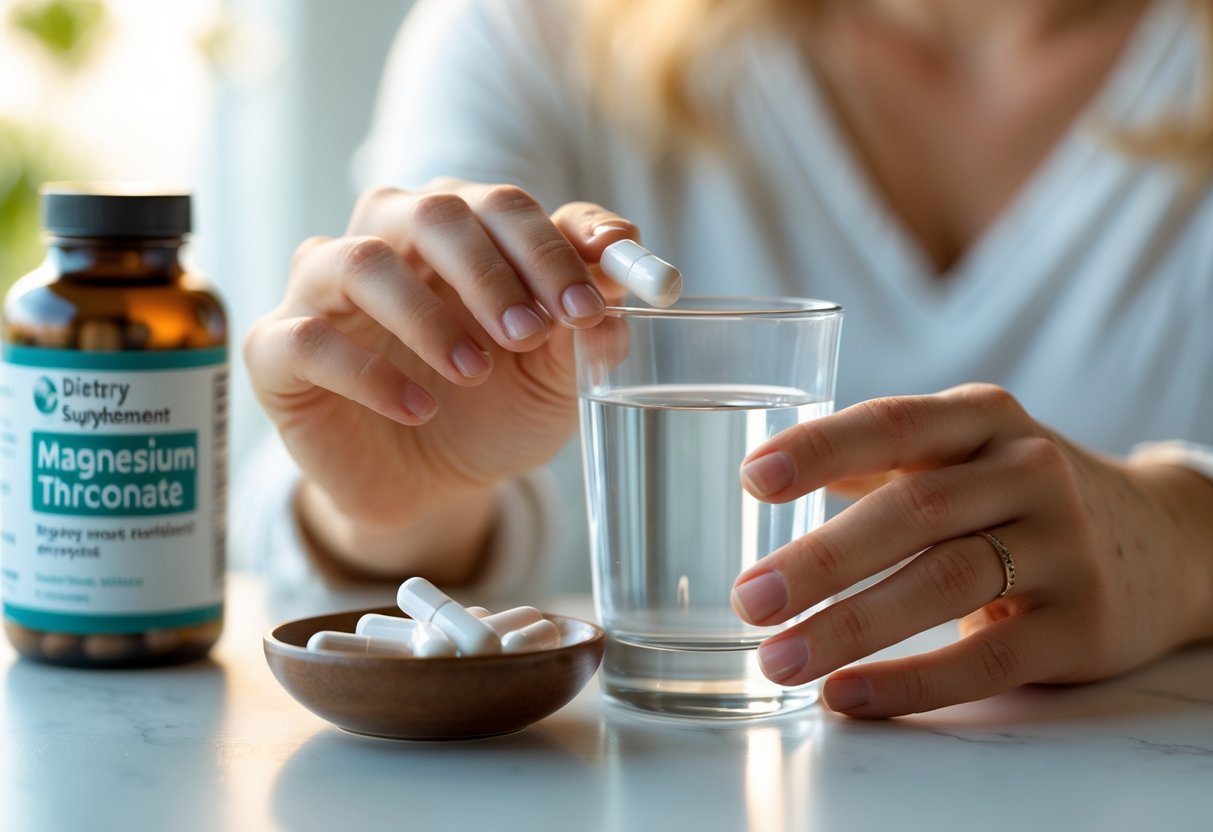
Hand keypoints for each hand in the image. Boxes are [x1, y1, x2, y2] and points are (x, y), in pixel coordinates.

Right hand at [244, 181, 636, 575]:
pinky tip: (417, 409)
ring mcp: (325, 291)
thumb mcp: (554, 375)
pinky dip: (368, 373)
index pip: (505, 206)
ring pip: (361, 260)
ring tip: (475, 371)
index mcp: (460, 234)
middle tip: (533, 333)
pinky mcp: (278, 351)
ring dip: (428, 314)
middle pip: (434, 212)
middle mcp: (388, 241)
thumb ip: (584, 321)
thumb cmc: (493, 413)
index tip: (591, 305)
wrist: (432, 487)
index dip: (553, 248)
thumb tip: (619, 267)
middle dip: (493, 270)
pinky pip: (308, 339)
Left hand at [730, 384, 1212, 716]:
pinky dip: (911, 683)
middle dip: (822, 559)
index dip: (821, 449)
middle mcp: (1028, 471)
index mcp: (984, 420)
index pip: (894, 424)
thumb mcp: (967, 451)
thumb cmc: (1024, 495)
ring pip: (945, 582)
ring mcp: (1062, 547)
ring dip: (851, 626)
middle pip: (913, 512)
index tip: (752, 478)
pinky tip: (848, 696)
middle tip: (749, 598)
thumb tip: (767, 473)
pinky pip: (987, 660)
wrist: (1164, 544)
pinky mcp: (1083, 625)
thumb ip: (878, 458)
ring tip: (779, 658)